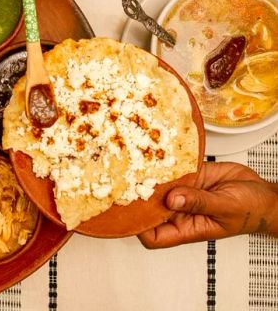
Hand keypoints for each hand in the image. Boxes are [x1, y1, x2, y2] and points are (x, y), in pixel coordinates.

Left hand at [138, 162, 277, 248]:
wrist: (263, 193)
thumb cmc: (250, 211)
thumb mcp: (226, 208)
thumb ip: (199, 203)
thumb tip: (172, 199)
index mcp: (187, 228)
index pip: (153, 236)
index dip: (139, 227)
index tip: (131, 211)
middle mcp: (179, 211)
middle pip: (149, 208)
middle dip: (137, 196)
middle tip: (126, 180)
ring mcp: (182, 192)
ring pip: (156, 186)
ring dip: (147, 175)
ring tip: (136, 161)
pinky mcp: (187, 175)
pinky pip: (170, 169)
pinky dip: (164, 161)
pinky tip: (157, 152)